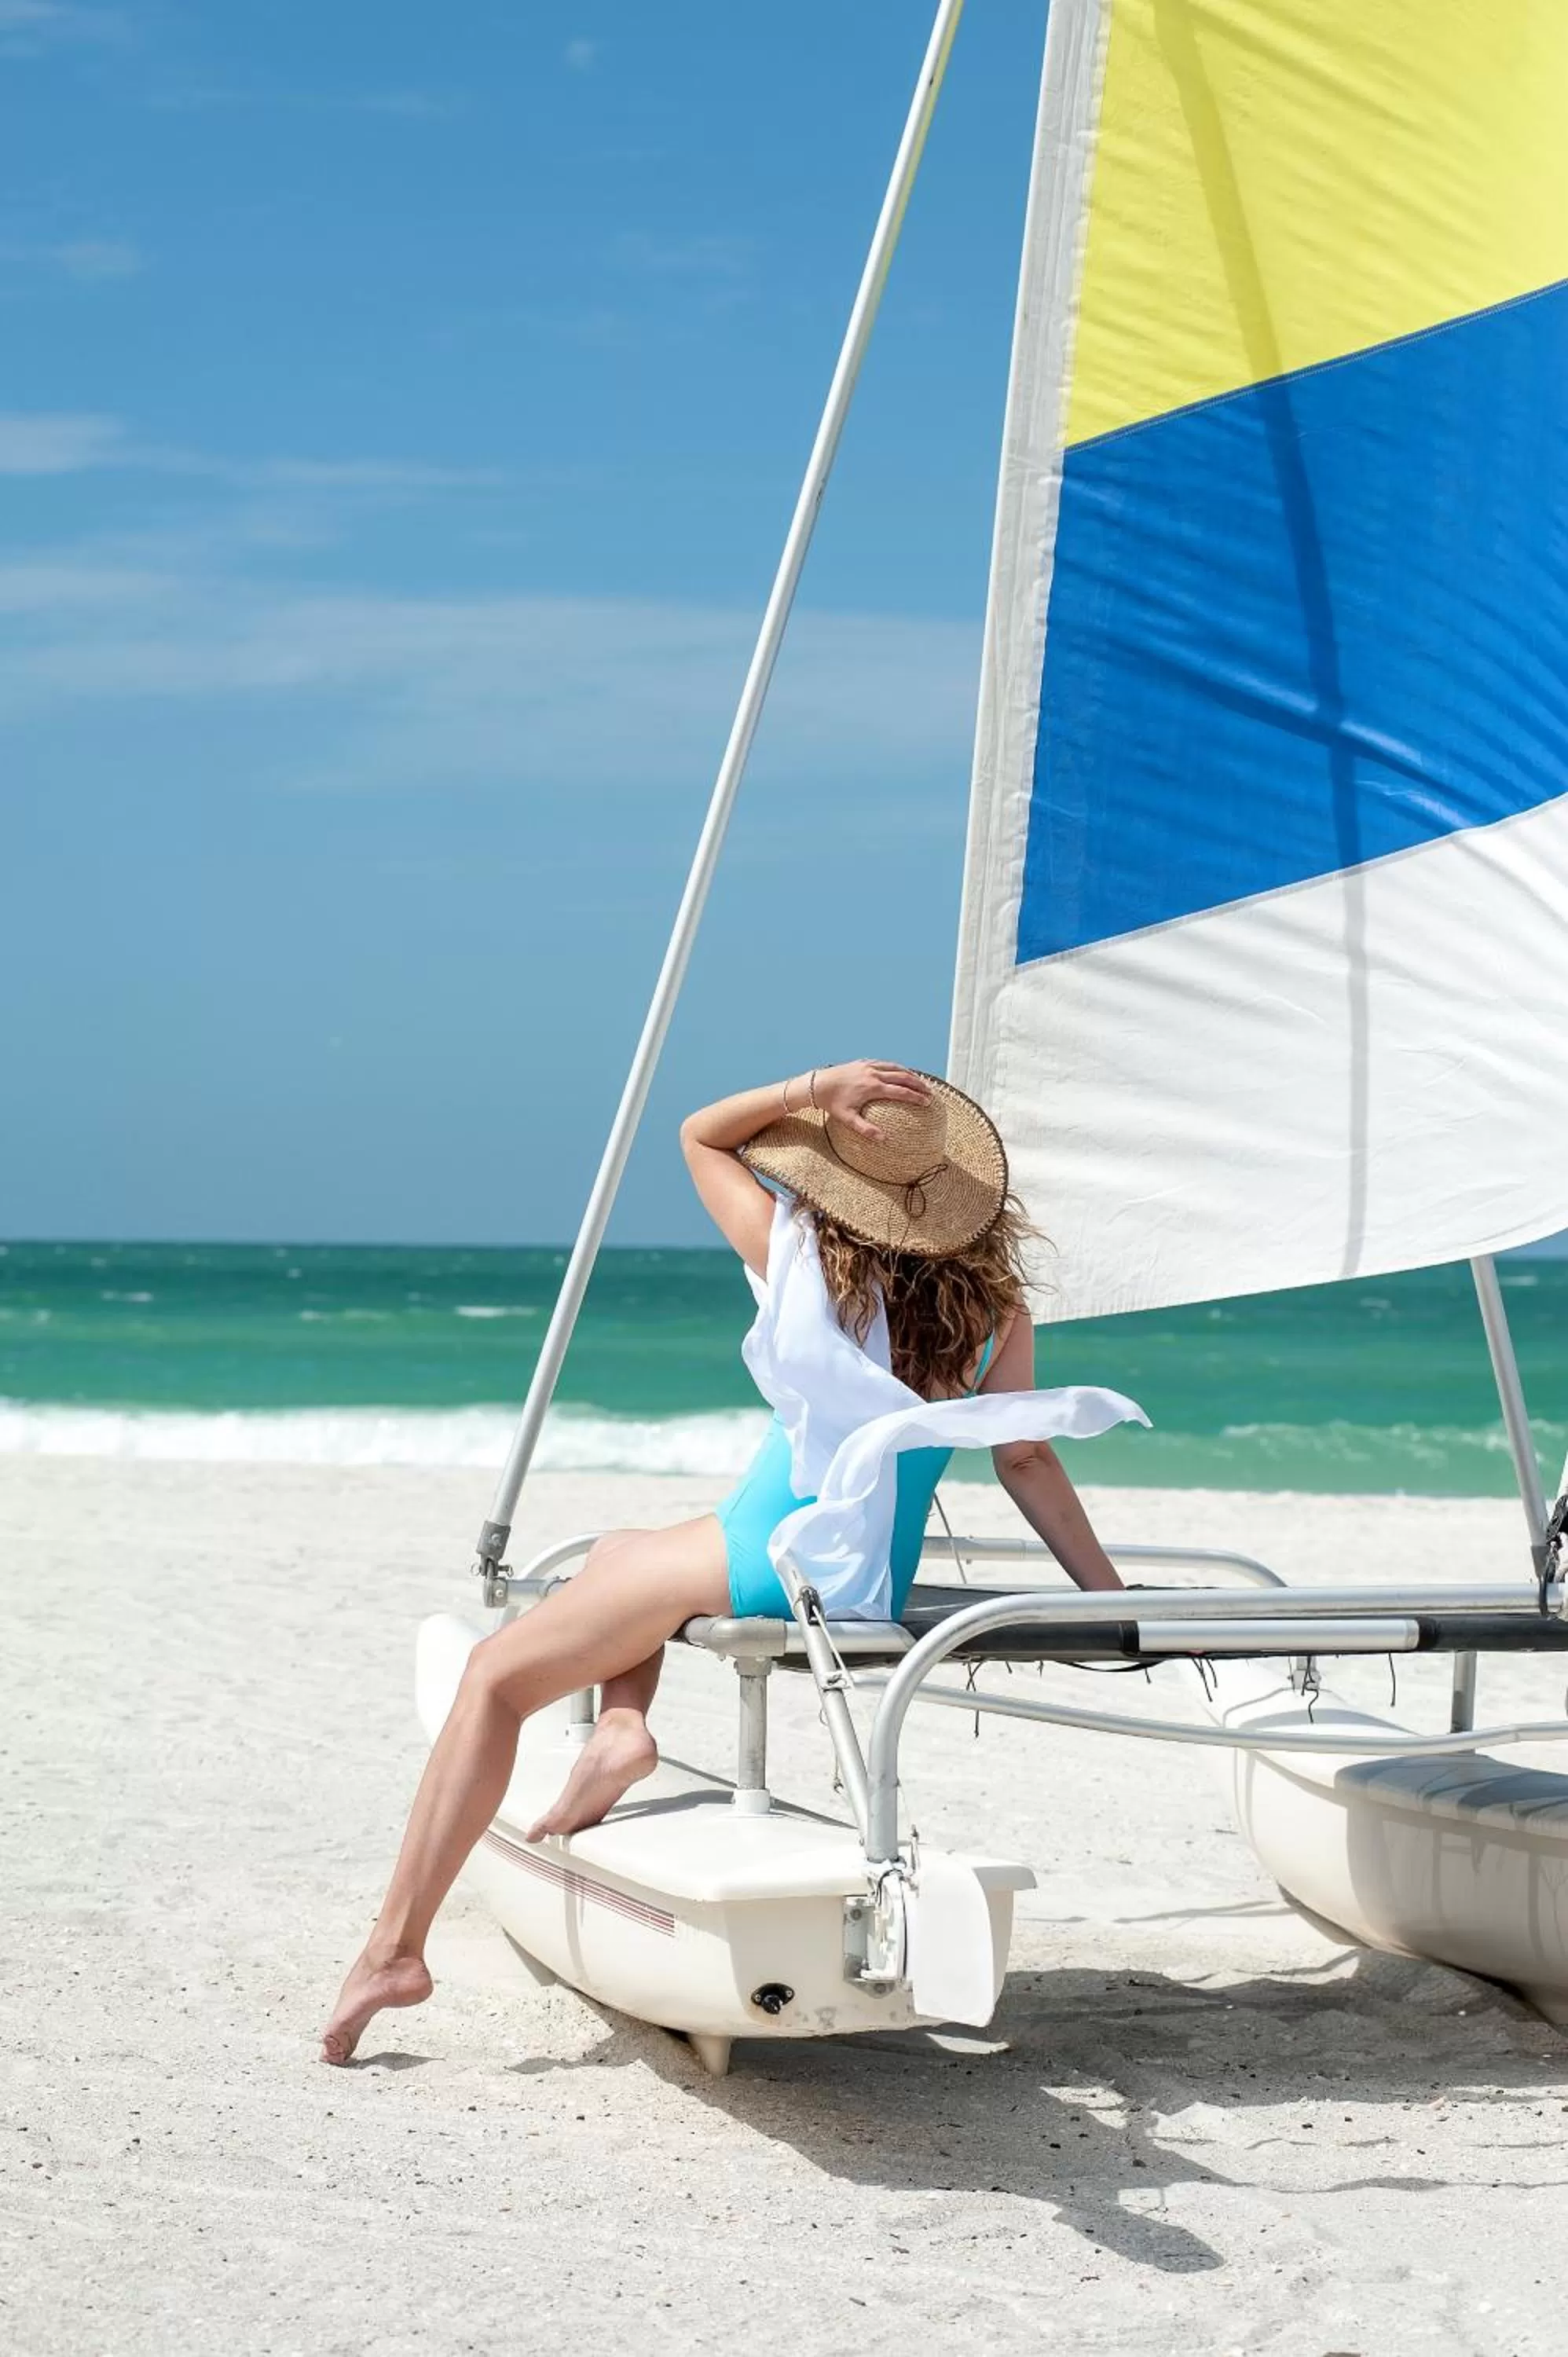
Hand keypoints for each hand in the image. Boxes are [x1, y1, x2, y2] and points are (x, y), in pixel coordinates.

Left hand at [813, 1060, 930, 1139]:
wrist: (817, 1085)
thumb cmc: (832, 1103)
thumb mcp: (847, 1119)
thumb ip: (865, 1129)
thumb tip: (883, 1139)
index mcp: (872, 1088)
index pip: (901, 1091)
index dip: (916, 1097)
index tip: (927, 1102)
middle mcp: (873, 1074)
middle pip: (903, 1077)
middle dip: (918, 1084)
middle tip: (930, 1092)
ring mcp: (869, 1066)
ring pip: (895, 1067)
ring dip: (910, 1074)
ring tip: (920, 1081)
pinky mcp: (863, 1062)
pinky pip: (885, 1063)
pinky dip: (896, 1067)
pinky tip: (900, 1072)